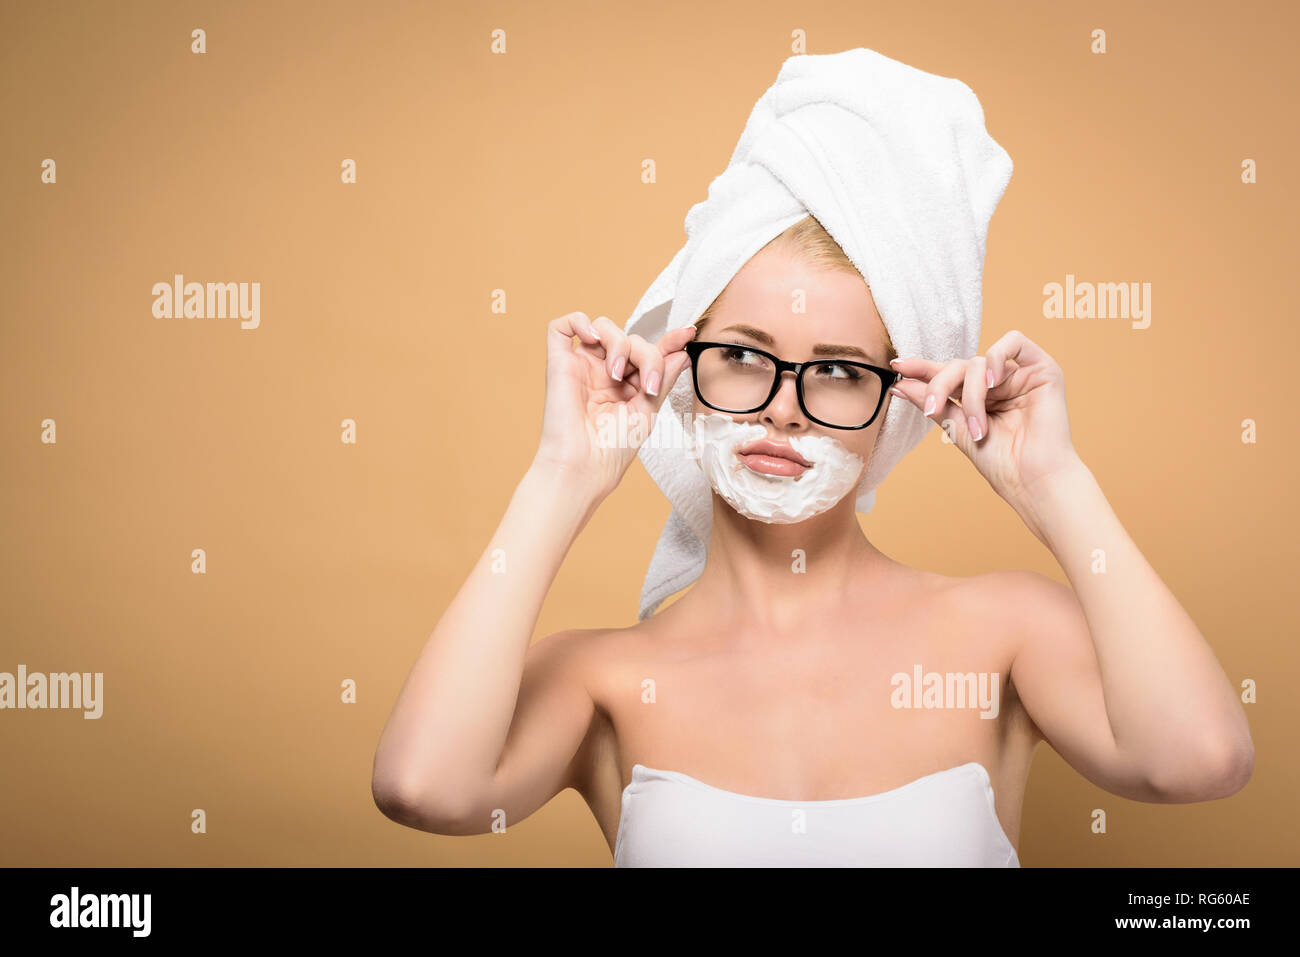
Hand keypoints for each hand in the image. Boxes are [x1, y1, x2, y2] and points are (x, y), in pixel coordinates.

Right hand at [534, 312, 695, 500]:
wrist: (585, 466)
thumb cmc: (612, 448)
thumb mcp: (648, 409)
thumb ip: (663, 377)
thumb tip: (681, 351)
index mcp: (626, 384)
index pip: (648, 351)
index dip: (668, 340)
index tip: (688, 333)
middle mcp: (604, 371)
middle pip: (631, 338)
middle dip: (647, 356)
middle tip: (649, 385)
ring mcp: (582, 366)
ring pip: (604, 327)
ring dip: (620, 344)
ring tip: (617, 375)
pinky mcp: (558, 363)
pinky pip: (561, 326)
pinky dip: (579, 321)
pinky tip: (592, 338)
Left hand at [887, 329, 1081, 503]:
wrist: (1031, 480)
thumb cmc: (1000, 462)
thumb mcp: (957, 428)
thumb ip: (933, 402)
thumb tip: (900, 384)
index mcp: (980, 397)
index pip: (948, 375)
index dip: (922, 369)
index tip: (897, 368)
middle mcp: (1000, 384)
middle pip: (959, 365)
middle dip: (940, 385)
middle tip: (931, 410)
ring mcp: (1020, 376)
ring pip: (980, 362)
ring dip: (971, 393)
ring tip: (977, 426)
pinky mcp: (1043, 370)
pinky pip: (1014, 342)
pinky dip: (996, 358)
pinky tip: (993, 382)